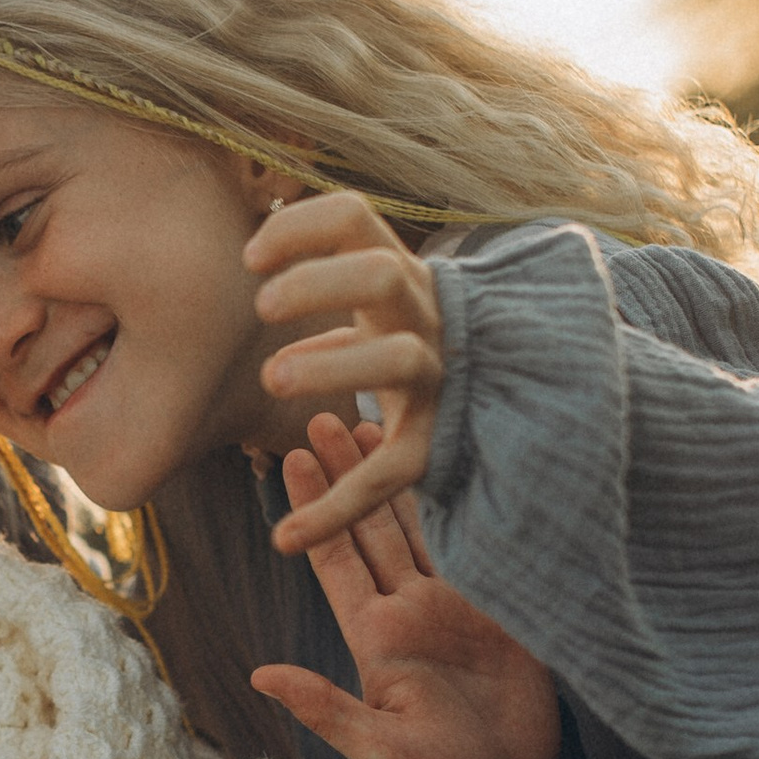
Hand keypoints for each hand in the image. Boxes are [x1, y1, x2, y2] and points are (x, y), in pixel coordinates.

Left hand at [244, 191, 443, 541]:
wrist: (508, 402)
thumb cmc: (412, 341)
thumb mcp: (376, 305)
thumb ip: (327, 287)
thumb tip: (261, 273)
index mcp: (399, 277)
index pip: (355, 220)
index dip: (303, 227)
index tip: (250, 256)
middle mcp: (425, 319)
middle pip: (382, 275)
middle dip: (318, 283)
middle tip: (262, 305)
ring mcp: (438, 380)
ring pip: (399, 360)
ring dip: (332, 366)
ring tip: (271, 377)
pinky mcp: (438, 444)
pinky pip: (389, 473)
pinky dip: (335, 509)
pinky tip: (285, 537)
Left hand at [252, 415, 559, 758]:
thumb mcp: (378, 746)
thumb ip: (324, 707)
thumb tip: (260, 676)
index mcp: (373, 634)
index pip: (334, 556)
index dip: (313, 507)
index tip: (291, 457)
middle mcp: (407, 609)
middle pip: (369, 526)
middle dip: (347, 472)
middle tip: (325, 415)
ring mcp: (451, 603)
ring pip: (416, 525)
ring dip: (394, 476)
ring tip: (376, 421)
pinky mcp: (496, 603)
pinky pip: (470, 541)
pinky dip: (453, 502)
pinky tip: (443, 461)